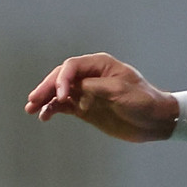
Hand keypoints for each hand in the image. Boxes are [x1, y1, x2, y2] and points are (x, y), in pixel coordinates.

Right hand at [24, 53, 173, 141]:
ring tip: (32, 109)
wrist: (155, 121)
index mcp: (100, 65)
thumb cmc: (143, 101)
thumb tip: (73, 88)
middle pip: (61, 78)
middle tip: (33, 100)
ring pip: (59, 92)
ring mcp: (86, 92)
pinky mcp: (86, 107)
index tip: (61, 95)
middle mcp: (90, 76)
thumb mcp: (121, 91)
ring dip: (45, 99)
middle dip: (46, 88)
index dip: (62, 79)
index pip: (72, 67)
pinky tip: (44, 116)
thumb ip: (95, 87)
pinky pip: (64, 106)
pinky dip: (53, 109)